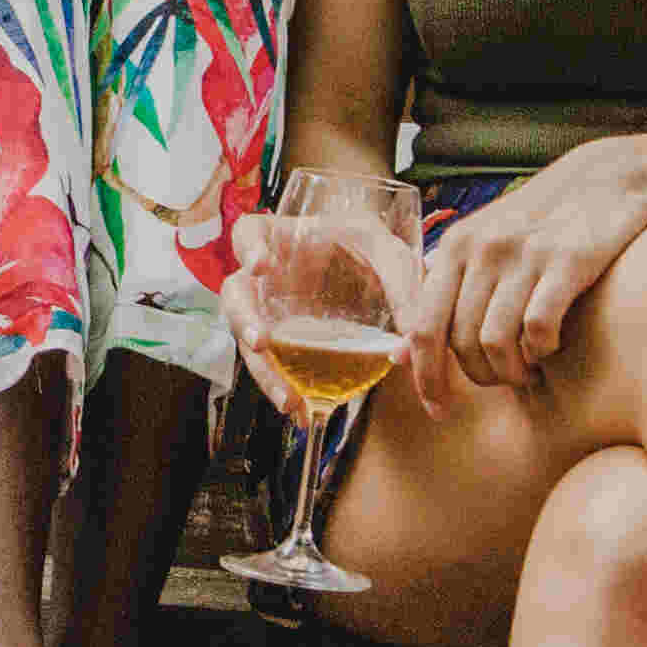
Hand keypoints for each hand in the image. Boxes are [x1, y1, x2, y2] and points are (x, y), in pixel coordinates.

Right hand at [228, 209, 444, 411]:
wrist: (373, 271)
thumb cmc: (370, 250)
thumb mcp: (388, 252)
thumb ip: (403, 285)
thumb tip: (410, 345)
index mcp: (282, 240)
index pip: (248, 233)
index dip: (247, 248)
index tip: (260, 266)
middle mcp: (265, 278)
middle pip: (236, 296)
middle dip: (245, 320)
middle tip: (261, 341)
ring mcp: (269, 312)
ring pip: (250, 341)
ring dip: (265, 372)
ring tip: (289, 400)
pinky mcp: (282, 342)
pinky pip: (275, 367)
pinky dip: (288, 390)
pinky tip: (304, 413)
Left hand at [420, 146, 646, 392]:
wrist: (608, 179)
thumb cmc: (539, 224)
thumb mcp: (480, 248)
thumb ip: (440, 297)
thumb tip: (397, 356)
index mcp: (454, 247)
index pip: (422, 327)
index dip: (425, 377)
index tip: (439, 409)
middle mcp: (482, 249)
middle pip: (459, 342)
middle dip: (479, 377)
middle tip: (503, 380)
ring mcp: (524, 254)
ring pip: (496, 343)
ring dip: (512, 372)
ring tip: (528, 370)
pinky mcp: (567, 261)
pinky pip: (538, 329)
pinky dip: (541, 351)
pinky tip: (551, 345)